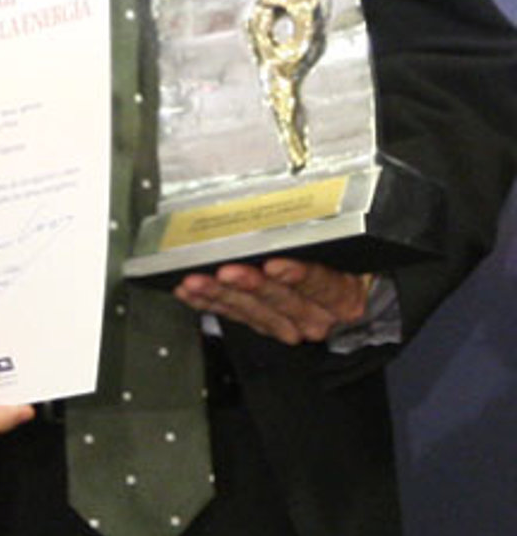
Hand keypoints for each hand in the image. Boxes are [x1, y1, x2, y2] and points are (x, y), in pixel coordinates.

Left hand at [172, 257, 371, 345]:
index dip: (297, 276)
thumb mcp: (343, 251)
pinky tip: (191, 293)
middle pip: (283, 300)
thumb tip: (291, 210)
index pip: (323, 284)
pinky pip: (235, 316)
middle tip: (226, 271)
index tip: (273, 265)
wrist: (341, 298)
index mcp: (341, 293)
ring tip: (197, 282)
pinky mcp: (266, 325)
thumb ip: (320, 239)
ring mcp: (291, 323)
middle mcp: (318, 314)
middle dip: (250, 286)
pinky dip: (210, 303)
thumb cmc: (340, 265)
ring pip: (254, 312)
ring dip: (222, 295)